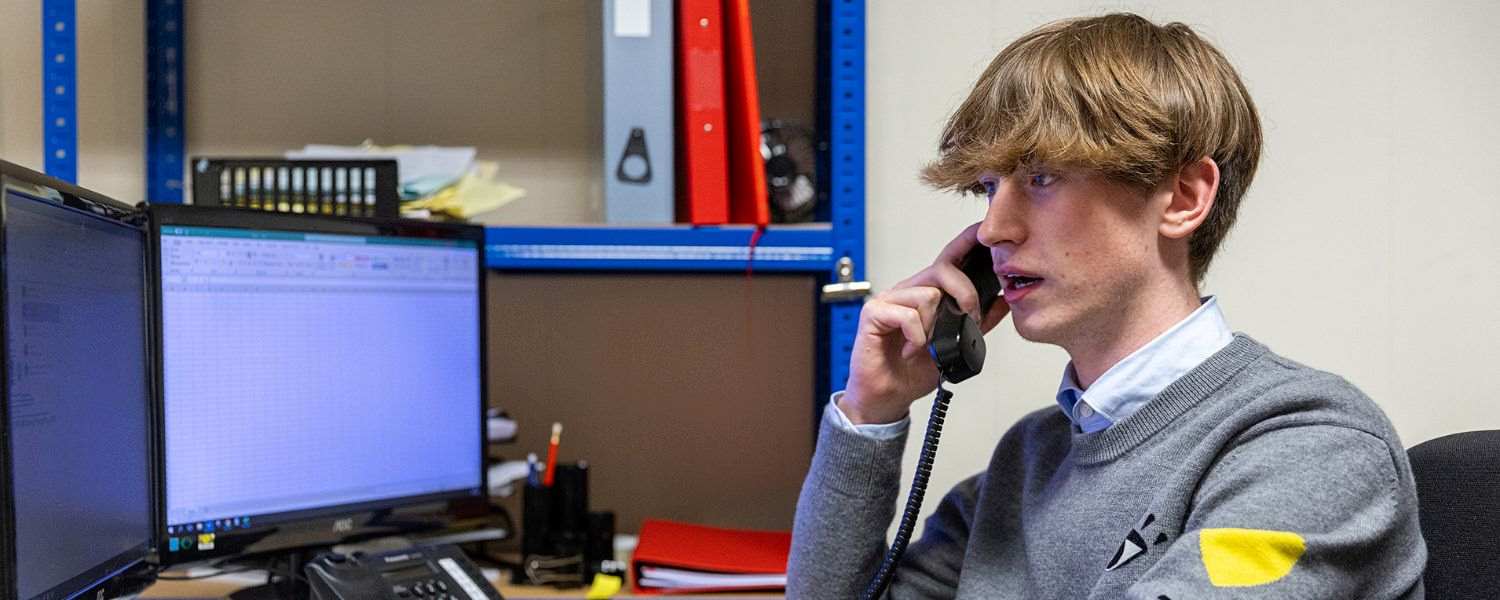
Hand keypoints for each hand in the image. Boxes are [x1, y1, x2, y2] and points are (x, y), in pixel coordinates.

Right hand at [841, 223, 1010, 424]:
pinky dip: (916, 337)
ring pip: (928, 294)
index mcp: (925, 294)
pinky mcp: (873, 314)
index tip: (983, 231)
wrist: (887, 396)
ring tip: (926, 344)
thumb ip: (978, 322)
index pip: (947, 260)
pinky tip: (911, 350)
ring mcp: (889, 301)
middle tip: (969, 318)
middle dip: (965, 293)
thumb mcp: (955, 344)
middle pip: (942, 271)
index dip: (964, 242)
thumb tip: (1003, 300)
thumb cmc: (913, 371)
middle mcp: (907, 291)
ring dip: (935, 326)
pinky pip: (907, 315)